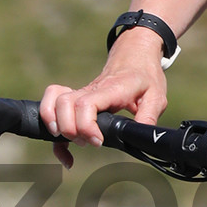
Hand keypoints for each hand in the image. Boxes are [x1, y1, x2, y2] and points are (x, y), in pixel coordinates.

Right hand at [40, 30, 165, 165]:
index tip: (98, 141)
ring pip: (54, 101)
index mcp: (111, 89)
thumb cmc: (145, 76)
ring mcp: (82, 93)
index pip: (87, 103)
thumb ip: (149, 116)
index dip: (86, 125)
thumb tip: (141, 136)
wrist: (135, 55)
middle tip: (87, 142)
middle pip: (64, 103)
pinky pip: (54, 107)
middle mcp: (91, 90)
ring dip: (55, 123)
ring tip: (71, 140)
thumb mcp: (156, 96)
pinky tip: (65, 150)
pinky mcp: (77, 99)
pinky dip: (51, 126)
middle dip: (69, 128)